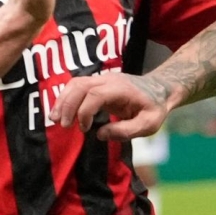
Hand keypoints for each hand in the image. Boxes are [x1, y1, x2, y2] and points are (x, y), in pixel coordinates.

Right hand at [52, 72, 173, 139]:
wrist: (160, 89)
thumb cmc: (155, 108)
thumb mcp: (149, 124)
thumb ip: (126, 131)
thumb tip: (99, 135)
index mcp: (121, 89)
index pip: (95, 95)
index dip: (85, 112)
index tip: (84, 129)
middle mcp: (109, 80)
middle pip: (80, 85)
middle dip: (67, 104)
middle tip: (62, 125)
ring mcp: (102, 79)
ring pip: (75, 83)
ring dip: (62, 100)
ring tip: (54, 119)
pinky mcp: (97, 83)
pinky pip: (76, 86)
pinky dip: (66, 98)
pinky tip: (61, 112)